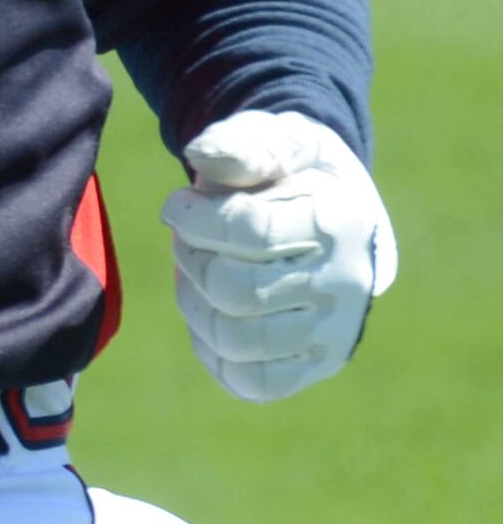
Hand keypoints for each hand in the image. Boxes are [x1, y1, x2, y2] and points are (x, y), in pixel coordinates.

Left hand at [163, 109, 397, 402]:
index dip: (192, 215)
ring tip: (196, 271)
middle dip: (191, 257)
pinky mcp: (313, 367)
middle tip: (188, 237)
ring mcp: (333, 333)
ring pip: (237, 340)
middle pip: (234, 290)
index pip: (247, 231)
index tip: (178, 203)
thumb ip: (242, 145)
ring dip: (194, 303)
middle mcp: (346, 285)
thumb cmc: (290, 173)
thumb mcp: (275, 141)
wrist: (331, 216)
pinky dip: (212, 349)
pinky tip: (210, 307)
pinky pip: (250, 382)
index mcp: (339, 222)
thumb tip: (202, 156)